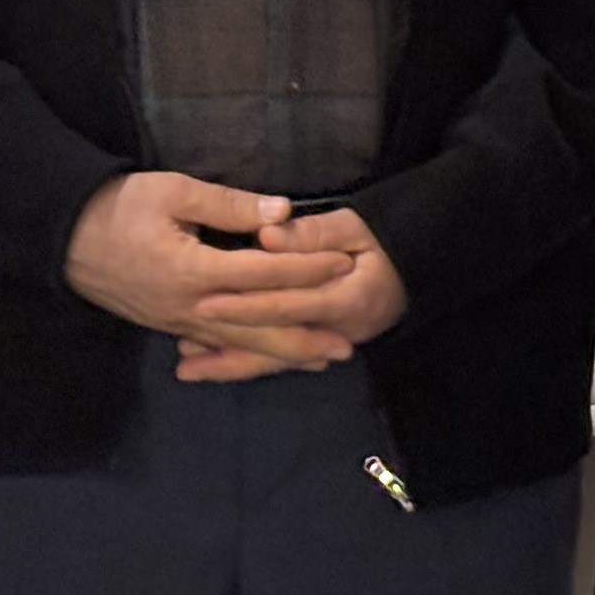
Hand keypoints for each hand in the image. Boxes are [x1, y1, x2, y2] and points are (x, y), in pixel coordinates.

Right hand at [64, 172, 358, 374]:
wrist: (63, 239)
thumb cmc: (116, 208)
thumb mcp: (170, 191)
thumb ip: (229, 205)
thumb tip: (282, 213)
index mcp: (194, 270)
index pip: (264, 272)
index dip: (306, 268)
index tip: (343, 264)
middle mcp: (191, 306)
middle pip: (259, 327)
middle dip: (306, 335)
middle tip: (348, 344)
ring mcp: (178, 322)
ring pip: (240, 343)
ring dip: (284, 352)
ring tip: (322, 359)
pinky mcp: (169, 325)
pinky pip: (217, 345)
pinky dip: (248, 354)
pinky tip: (268, 357)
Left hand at [178, 208, 408, 381]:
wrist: (411, 277)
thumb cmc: (379, 245)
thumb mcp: (355, 227)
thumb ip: (313, 233)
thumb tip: (268, 236)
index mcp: (344, 298)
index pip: (286, 305)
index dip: (245, 306)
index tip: (205, 304)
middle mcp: (333, 332)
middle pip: (274, 345)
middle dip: (226, 348)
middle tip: (183, 351)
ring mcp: (324, 346)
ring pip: (273, 361)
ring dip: (229, 364)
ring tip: (187, 367)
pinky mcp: (316, 349)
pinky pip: (278, 362)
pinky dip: (245, 365)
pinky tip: (212, 367)